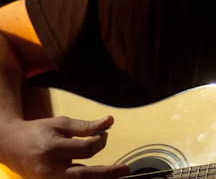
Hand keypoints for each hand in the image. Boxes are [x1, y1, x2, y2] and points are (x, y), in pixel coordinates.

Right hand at [0, 116, 129, 178]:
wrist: (11, 146)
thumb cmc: (38, 132)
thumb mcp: (60, 123)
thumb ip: (85, 126)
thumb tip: (110, 121)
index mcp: (52, 148)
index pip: (85, 149)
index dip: (100, 141)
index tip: (105, 133)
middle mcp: (49, 168)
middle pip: (83, 176)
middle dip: (107, 174)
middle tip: (126, 169)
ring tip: (117, 174)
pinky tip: (99, 176)